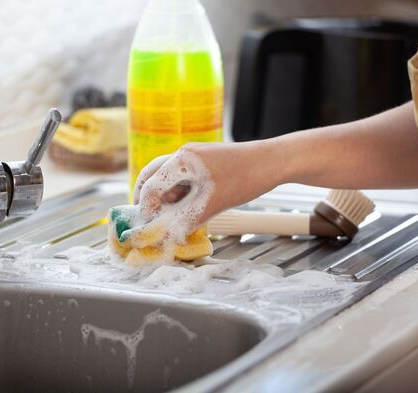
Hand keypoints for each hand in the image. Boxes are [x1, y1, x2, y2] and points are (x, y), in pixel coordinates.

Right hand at [134, 142, 270, 231]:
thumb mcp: (213, 205)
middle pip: (152, 176)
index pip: (151, 185)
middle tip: (144, 219)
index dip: (146, 208)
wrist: (274, 162)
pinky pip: (183, 179)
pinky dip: (178, 194)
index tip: (147, 226)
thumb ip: (186, 220)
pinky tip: (183, 210)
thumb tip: (166, 235)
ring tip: (164, 218)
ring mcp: (194, 157)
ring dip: (163, 198)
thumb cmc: (245, 178)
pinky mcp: (204, 163)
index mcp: (182, 159)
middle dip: (145, 198)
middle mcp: (183, 154)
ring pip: (168, 178)